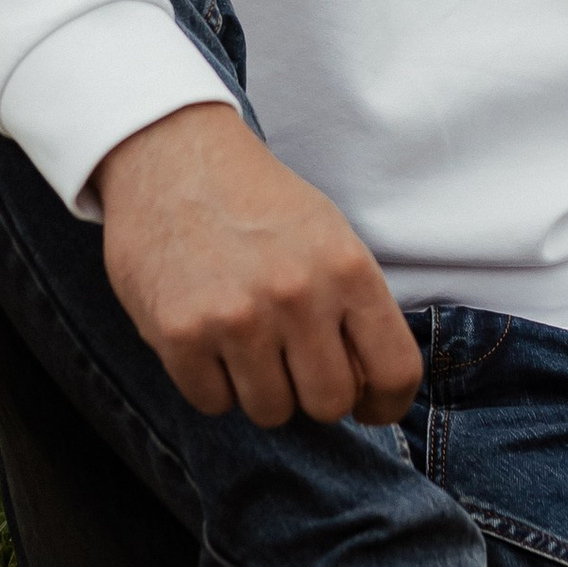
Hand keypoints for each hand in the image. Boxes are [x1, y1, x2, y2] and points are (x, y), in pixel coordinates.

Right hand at [93, 103, 421, 428]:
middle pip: (329, 403)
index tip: (369, 408)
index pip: (395, 370)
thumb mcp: (328, 235)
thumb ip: (354, 306)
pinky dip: (211, 383)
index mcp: (346, 269)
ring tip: (244, 344)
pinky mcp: (180, 333)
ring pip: (270, 411)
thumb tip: (368, 386)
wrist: (171, 155)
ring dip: (259, 389)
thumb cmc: (256, 201)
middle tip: (292, 365)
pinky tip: (206, 339)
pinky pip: (213, 401)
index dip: (386, 404)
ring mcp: (237, 318)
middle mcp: (297, 296)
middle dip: (312, 394)